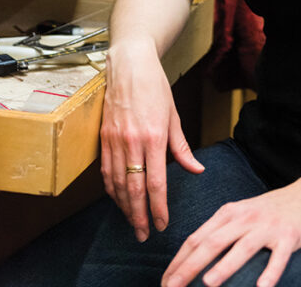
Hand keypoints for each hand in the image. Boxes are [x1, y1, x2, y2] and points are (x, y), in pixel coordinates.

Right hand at [100, 37, 203, 241]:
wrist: (129, 65)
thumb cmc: (155, 87)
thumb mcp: (174, 115)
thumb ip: (182, 147)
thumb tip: (196, 170)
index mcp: (154, 136)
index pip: (156, 183)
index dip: (158, 208)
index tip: (162, 224)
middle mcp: (133, 142)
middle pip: (134, 189)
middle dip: (139, 216)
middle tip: (143, 235)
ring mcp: (115, 140)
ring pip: (117, 184)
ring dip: (124, 207)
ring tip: (132, 222)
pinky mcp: (103, 137)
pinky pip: (106, 171)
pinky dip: (111, 190)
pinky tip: (118, 199)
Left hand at [161, 186, 300, 286]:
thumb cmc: (269, 212)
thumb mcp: (240, 215)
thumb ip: (219, 232)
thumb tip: (190, 258)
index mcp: (229, 213)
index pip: (197, 237)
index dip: (179, 260)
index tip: (165, 282)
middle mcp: (246, 218)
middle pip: (213, 242)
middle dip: (190, 266)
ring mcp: (268, 227)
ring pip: (243, 247)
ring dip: (225, 266)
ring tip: (208, 284)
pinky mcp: (289, 236)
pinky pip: (279, 257)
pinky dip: (270, 272)